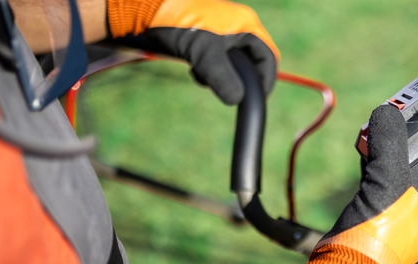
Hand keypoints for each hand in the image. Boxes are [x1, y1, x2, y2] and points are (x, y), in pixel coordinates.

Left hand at [108, 0, 278, 104]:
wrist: (148, 5)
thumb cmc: (179, 23)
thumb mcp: (204, 55)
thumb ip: (223, 79)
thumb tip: (237, 100)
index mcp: (247, 24)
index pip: (268, 57)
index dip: (265, 80)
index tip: (257, 99)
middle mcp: (238, 24)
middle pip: (250, 61)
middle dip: (239, 79)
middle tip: (226, 91)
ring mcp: (222, 28)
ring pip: (232, 61)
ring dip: (221, 75)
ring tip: (202, 76)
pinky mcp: (206, 34)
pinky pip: (217, 57)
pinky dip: (209, 67)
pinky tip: (194, 69)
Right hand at [273, 105, 417, 263]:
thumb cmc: (375, 242)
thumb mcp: (387, 186)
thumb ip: (389, 147)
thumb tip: (387, 114)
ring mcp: (408, 216)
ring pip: (417, 177)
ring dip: (412, 154)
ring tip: (407, 127)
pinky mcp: (385, 216)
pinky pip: (392, 183)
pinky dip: (388, 164)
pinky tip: (375, 149)